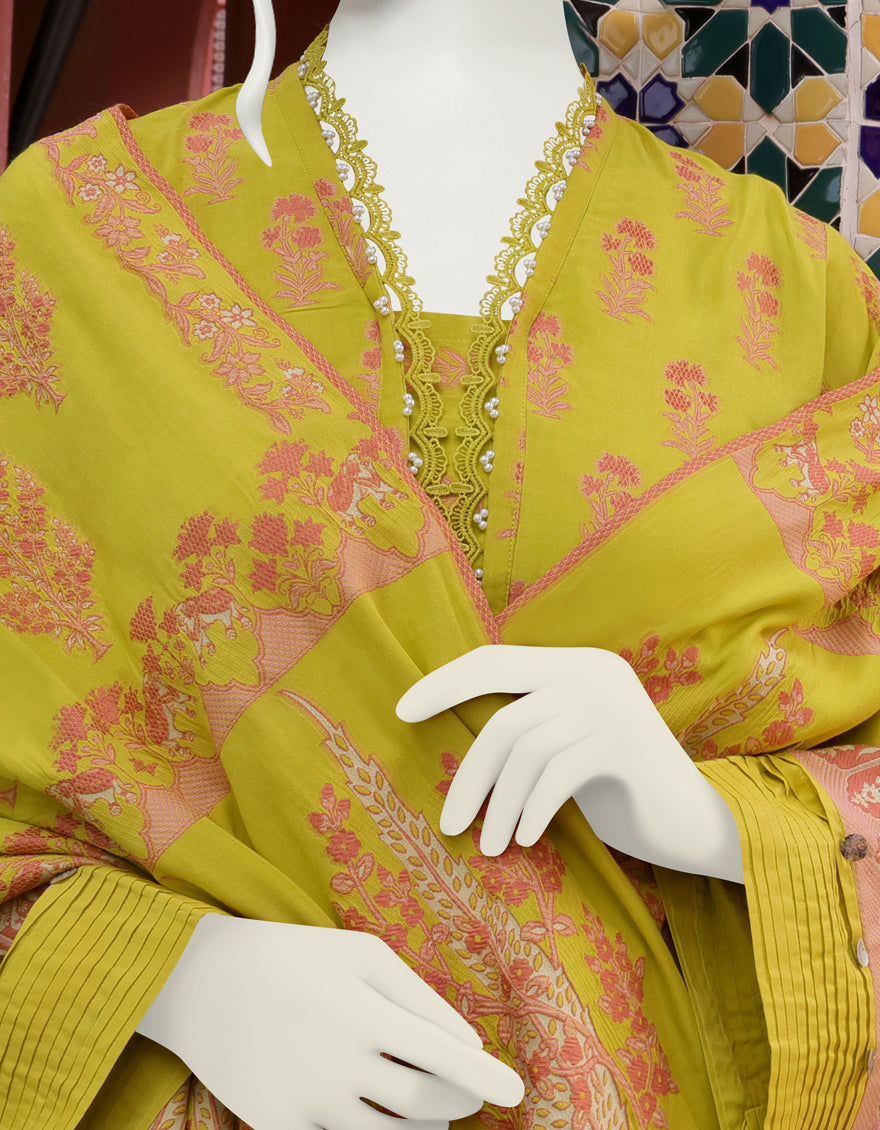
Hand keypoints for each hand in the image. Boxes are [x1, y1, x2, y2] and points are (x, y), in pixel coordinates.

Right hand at [136, 914, 524, 1129]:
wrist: (202, 984)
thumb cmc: (294, 956)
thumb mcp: (359, 954)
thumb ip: (418, 995)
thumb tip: (467, 1043)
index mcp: (364, 1013)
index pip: (443, 1056)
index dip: (484, 1077)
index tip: (516, 1091)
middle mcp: (340, 1064)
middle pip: (423, 1104)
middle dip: (458, 1102)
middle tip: (467, 1094)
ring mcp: (308, 1102)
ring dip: (422, 1127)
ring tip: (428, 1109)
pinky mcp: (279, 1126)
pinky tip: (380, 1122)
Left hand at [396, 644, 743, 881]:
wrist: (696, 823)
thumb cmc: (618, 789)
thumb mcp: (565, 746)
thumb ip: (525, 726)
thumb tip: (445, 735)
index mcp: (574, 664)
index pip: (494, 660)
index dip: (444, 682)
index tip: (403, 712)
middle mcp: (594, 672)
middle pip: (504, 716)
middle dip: (470, 775)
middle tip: (449, 823)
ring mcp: (613, 705)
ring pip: (526, 750)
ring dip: (500, 806)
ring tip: (492, 846)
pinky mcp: (627, 743)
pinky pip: (557, 774)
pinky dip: (534, 810)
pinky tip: (527, 840)